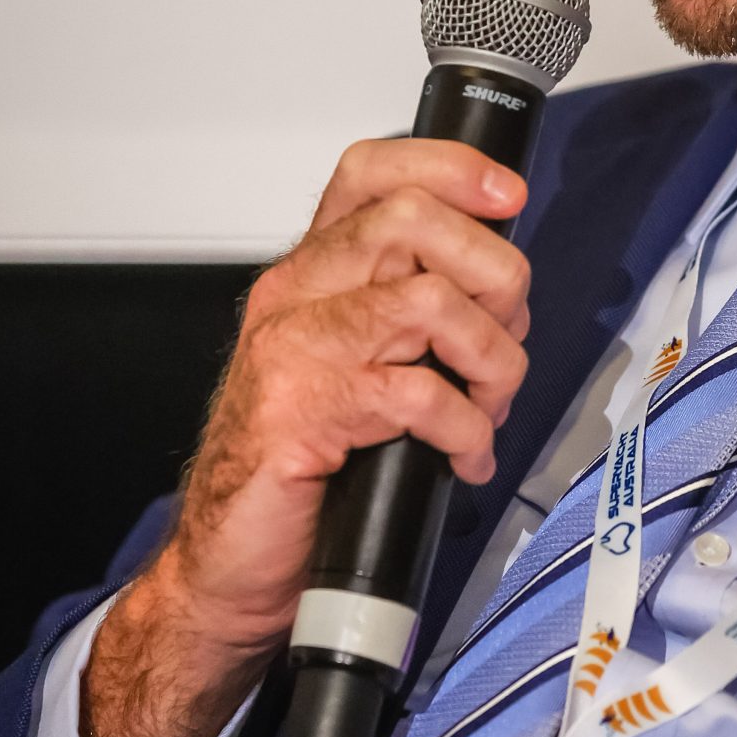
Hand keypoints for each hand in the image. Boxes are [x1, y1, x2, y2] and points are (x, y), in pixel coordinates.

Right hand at [82, 140, 530, 736]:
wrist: (228, 566)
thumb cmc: (300, 473)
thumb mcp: (358, 367)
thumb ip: (408, 315)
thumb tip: (501, 289)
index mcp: (312, 275)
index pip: (372, 173)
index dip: (452, 170)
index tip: (509, 200)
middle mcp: (295, 296)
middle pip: (415, 221)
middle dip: (496, 278)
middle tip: (506, 338)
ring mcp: (293, 350)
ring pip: (428, 300)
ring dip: (490, 358)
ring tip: (489, 406)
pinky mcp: (300, 412)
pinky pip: (417, 391)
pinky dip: (464, 428)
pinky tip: (463, 456)